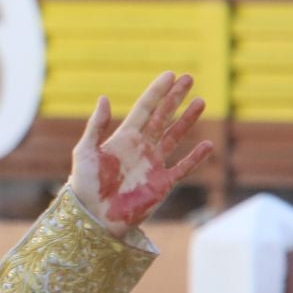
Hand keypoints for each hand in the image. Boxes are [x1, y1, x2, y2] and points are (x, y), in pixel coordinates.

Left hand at [68, 71, 215, 235]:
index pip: (144, 109)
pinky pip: (183, 168)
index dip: (157, 92)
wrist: (93, 217)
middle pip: (162, 117)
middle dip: (175, 98)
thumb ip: (96, 126)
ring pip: (175, 137)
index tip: (170, 75)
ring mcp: (153, 165)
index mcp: (123, 138)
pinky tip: (208, 145)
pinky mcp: (162, 184)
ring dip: (188, 120)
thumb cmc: (84, 185)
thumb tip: (105, 98)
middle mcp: (140, 148)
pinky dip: (196, 158)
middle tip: (189, 78)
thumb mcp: (85, 152)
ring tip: (201, 101)